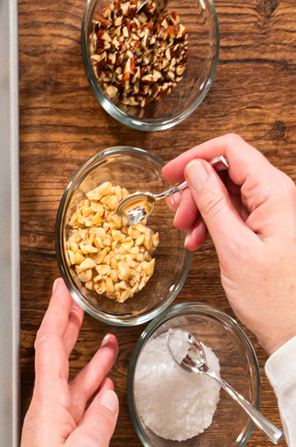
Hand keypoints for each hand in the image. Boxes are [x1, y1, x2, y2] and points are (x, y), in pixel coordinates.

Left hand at [14, 279, 119, 446]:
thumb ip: (99, 420)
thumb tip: (106, 394)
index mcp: (47, 408)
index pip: (51, 350)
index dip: (57, 316)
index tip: (61, 288)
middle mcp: (45, 414)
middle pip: (56, 361)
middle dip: (67, 329)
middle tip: (78, 302)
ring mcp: (52, 430)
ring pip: (70, 384)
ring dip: (87, 360)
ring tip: (107, 338)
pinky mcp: (61, 446)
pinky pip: (76, 408)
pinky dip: (90, 391)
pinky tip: (103, 384)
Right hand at [164, 134, 295, 353]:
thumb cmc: (275, 297)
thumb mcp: (234, 247)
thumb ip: (213, 203)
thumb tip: (195, 170)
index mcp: (275, 193)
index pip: (231, 150)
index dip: (195, 156)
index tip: (168, 173)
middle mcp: (278, 196)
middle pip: (227, 170)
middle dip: (195, 189)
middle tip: (176, 216)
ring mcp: (274, 211)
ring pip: (227, 192)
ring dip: (201, 208)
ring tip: (188, 234)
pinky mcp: (269, 227)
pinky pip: (235, 212)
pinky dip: (212, 222)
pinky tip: (201, 241)